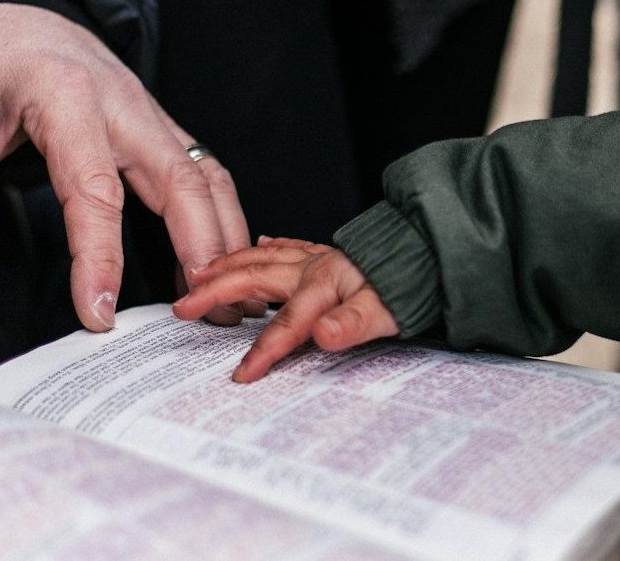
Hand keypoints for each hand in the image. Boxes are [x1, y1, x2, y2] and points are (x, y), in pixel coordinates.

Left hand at [0, 3, 250, 330]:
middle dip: (202, 252)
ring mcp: (148, 110)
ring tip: (229, 298)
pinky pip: (203, 171)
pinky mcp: (156, 121)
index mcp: (64, 96)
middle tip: (208, 316)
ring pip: (207, 177)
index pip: (94, 190)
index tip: (98, 315)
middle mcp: (122, 102)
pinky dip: (220, 215)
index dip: (99, 259)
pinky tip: (218, 258)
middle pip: (182, 183)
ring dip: (225, 237)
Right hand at [173, 237, 399, 382]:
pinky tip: (260, 245)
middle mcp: (315, 266)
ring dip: (229, 265)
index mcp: (325, 284)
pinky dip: (268, 247)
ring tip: (200, 273)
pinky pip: (289, 246)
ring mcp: (320, 257)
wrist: (435, 252)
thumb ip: (354, 324)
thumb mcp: (390, 312)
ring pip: (263, 257)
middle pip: (256, 278)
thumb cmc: (413, 284)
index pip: (286, 324)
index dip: (263, 351)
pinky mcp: (329, 253)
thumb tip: (324, 335)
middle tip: (184, 306)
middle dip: (217, 292)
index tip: (241, 376)